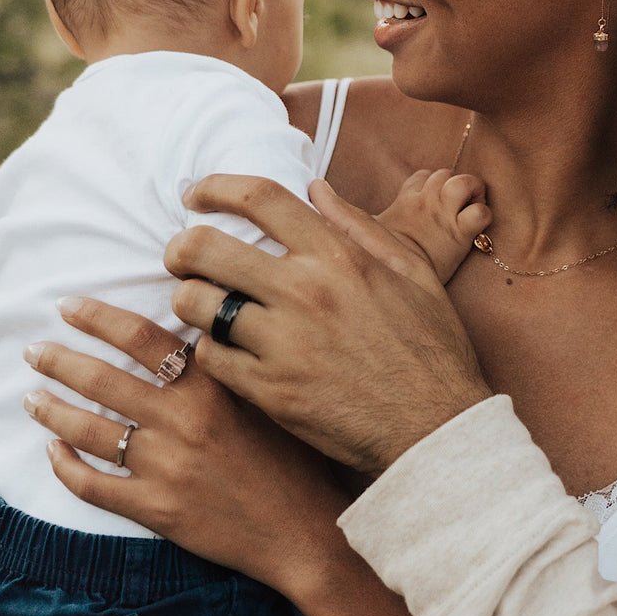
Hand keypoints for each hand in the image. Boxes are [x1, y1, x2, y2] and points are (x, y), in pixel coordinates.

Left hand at [25, 311, 343, 595]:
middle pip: (104, 378)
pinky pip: (95, 487)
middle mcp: (184, 421)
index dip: (98, 317)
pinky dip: (67, 469)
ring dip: (53, 410)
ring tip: (31, 397)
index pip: (142, 336)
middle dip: (59, 360)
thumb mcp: (269, 395)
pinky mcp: (158, 510)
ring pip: (89, 431)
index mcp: (212, 385)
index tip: (69, 306)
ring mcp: (167, 467)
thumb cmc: (297, 458)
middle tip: (34, 349)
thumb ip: (229, 365)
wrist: (307, 530)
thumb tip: (194, 330)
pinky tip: (54, 453)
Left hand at [164, 173, 492, 471]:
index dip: (216, 187)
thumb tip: (316, 190)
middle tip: (182, 258)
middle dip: (180, 248)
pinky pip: (209, 357)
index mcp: (338, 256)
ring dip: (190, 300)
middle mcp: (305, 292)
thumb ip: (359, 226)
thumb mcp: (412, 272)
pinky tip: (226, 350)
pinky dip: (209, 349)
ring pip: (195, 304)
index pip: (259, 198)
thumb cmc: (430, 348)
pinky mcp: (270, 391)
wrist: (436, 428)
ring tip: (202, 306)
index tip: (196, 195)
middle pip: (204, 247)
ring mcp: (283, 343)